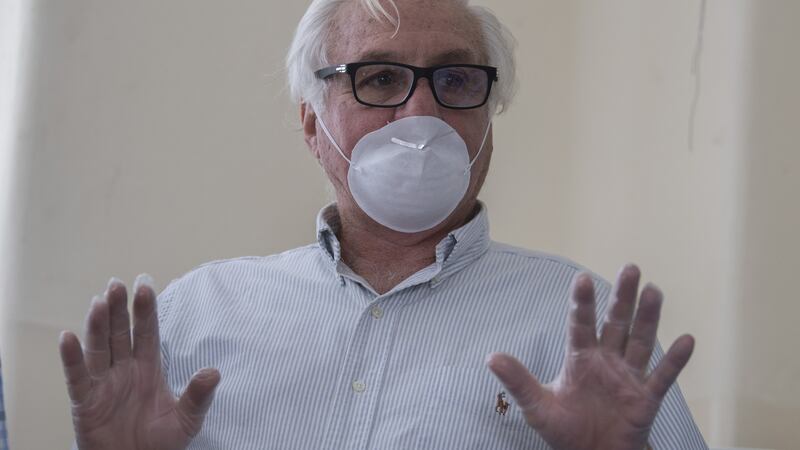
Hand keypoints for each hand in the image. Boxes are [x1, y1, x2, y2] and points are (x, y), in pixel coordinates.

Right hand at [59, 275, 220, 449]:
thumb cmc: (161, 443)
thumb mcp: (187, 420)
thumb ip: (199, 396)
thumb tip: (214, 372)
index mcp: (149, 368)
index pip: (147, 333)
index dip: (145, 311)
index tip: (145, 286)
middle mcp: (125, 370)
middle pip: (120, 334)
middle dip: (119, 310)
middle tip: (117, 285)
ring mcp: (104, 384)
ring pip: (99, 348)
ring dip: (97, 326)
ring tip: (100, 302)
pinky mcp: (86, 402)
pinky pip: (78, 377)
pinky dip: (72, 358)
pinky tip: (67, 337)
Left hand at [487, 265, 693, 449]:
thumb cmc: (564, 429)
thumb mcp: (537, 406)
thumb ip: (518, 380)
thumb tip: (491, 357)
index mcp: (580, 359)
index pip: (581, 324)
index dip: (583, 303)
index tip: (582, 279)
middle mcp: (606, 361)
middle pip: (616, 323)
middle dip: (622, 297)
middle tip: (630, 268)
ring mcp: (628, 377)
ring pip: (640, 341)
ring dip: (648, 317)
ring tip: (654, 290)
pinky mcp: (646, 398)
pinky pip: (662, 376)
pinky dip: (674, 360)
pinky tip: (686, 339)